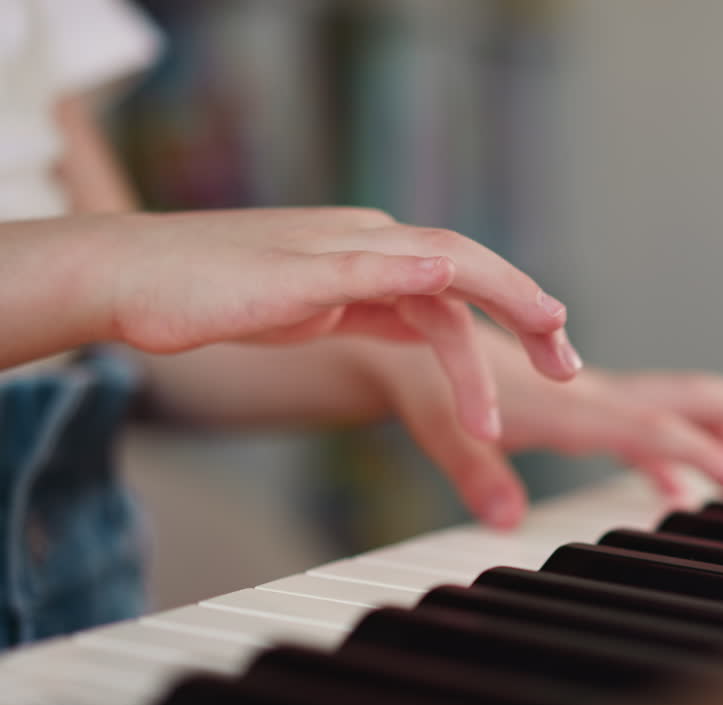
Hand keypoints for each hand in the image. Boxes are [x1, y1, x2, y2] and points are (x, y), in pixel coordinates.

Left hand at [85, 208, 580, 438]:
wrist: (127, 283)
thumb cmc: (195, 286)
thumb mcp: (287, 286)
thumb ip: (371, 274)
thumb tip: (449, 266)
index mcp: (366, 240)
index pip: (464, 261)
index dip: (519, 294)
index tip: (561, 333)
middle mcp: (368, 250)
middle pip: (465, 284)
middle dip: (520, 324)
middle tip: (568, 371)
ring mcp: (351, 276)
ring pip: (436, 313)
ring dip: (475, 360)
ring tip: (497, 419)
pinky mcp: (332, 302)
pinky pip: (402, 323)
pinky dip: (434, 351)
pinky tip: (453, 375)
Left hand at [355, 326, 722, 527]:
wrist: (405, 330)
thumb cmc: (423, 373)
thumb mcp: (440, 426)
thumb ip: (475, 472)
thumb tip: (508, 521)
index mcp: (570, 403)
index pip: (652, 428)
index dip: (702, 451)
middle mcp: (590, 396)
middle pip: (686, 398)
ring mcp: (588, 399)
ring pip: (671, 412)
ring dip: (718, 435)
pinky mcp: (574, 406)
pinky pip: (638, 429)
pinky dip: (669, 455)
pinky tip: (676, 488)